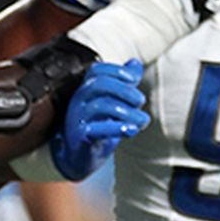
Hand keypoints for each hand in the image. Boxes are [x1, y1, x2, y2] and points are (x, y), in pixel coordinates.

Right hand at [53, 59, 148, 180]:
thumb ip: (124, 84)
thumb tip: (134, 63)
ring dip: (128, 112)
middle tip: (141, 100)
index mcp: (86, 89)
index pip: (97, 70)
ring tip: (142, 120)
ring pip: (101, 106)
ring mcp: (77, 119)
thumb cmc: (98, 125)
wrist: (80, 156)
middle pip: (98, 84)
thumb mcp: (112, 102)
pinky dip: (117, 128)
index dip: (116, 70)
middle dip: (124, 90)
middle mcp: (79, 100)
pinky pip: (97, 129)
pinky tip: (132, 130)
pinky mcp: (80, 137)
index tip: (133, 79)